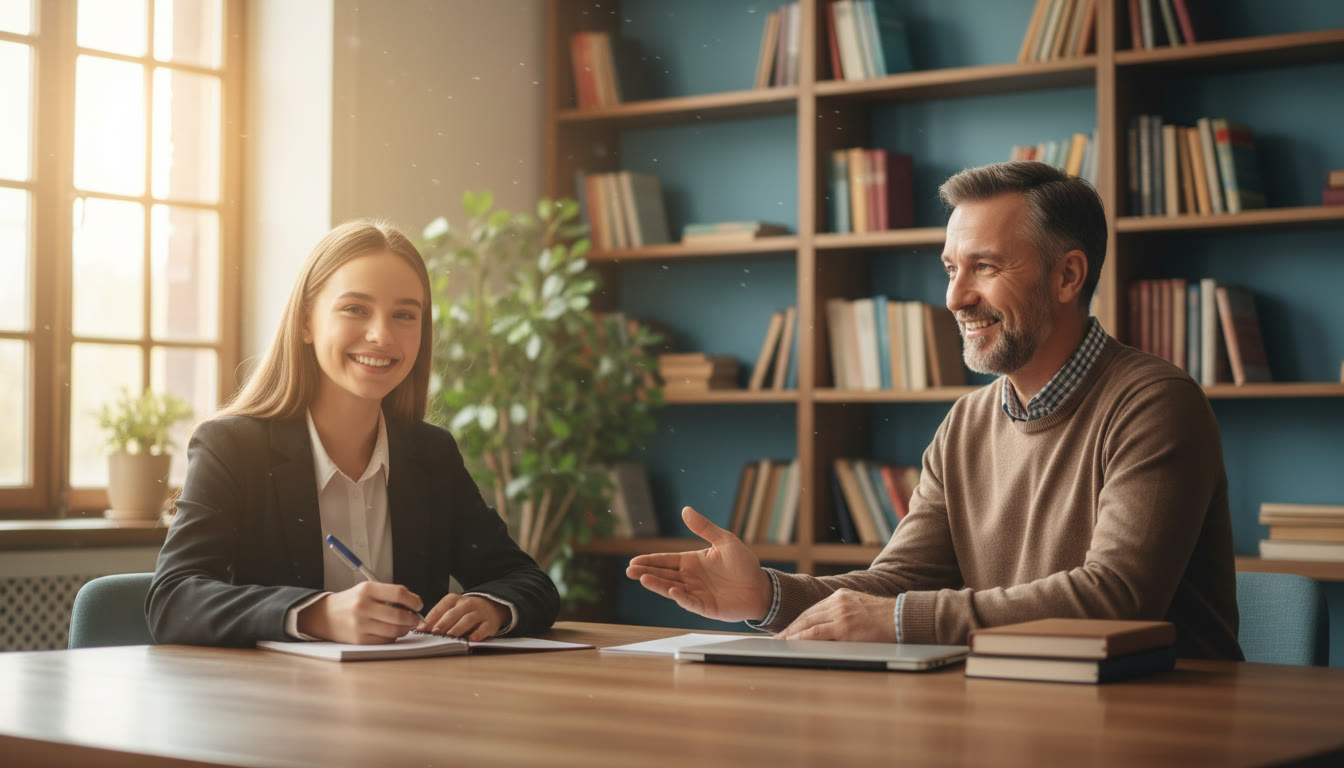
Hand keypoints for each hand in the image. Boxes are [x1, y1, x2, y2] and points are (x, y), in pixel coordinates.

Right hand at [297, 581, 422, 643]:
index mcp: (367, 589)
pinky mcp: (359, 640)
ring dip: (405, 629)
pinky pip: (385, 640)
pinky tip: (391, 632)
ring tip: (405, 626)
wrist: (324, 616)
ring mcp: (360, 624)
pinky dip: (393, 637)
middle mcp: (363, 606)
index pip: (398, 593)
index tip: (418, 604)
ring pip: (394, 630)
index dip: (413, 600)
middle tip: (416, 619)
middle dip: (412, 618)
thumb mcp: (366, 590)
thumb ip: (388, 594)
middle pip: (399, 615)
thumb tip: (413, 604)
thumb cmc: (350, 602)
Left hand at [417, 594, 508, 641]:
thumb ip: (437, 618)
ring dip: (458, 628)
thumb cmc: (465, 611)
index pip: (442, 607)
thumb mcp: (451, 610)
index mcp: (454, 599)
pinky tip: (470, 639)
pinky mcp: (489, 623)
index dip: (431, 618)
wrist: (491, 607)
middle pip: (454, 613)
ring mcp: (479, 613)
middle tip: (435, 632)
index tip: (422, 628)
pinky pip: (483, 629)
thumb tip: (422, 629)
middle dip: (443, 623)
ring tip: (450, 636)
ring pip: (468, 619)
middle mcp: (467, 604)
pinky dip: (476, 634)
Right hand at [625, 506, 771, 621]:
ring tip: (643, 579)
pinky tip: (672, 590)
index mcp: (692, 562)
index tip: (634, 561)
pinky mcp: (706, 607)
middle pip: (664, 574)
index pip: (667, 561)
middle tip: (629, 571)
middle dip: (646, 572)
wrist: (761, 587)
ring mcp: (697, 593)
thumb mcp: (724, 540)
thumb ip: (704, 528)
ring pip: (672, 588)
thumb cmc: (744, 564)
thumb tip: (685, 509)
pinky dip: (681, 597)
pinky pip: (690, 602)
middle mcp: (691, 578)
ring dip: (658, 584)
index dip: (651, 560)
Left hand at [774, 589, 897, 641]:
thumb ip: (845, 613)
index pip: (813, 609)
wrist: (902, 617)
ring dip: (792, 634)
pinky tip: (793, 643)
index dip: (798, 621)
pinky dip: (802, 638)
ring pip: (808, 623)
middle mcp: (838, 601)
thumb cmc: (885, 618)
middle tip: (778, 637)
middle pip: (807, 615)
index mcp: (841, 595)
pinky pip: (817, 633)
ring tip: (781, 643)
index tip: (788, 629)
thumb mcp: (861, 608)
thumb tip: (831, 628)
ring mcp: (841, 613)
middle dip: (791, 628)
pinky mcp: (845, 627)